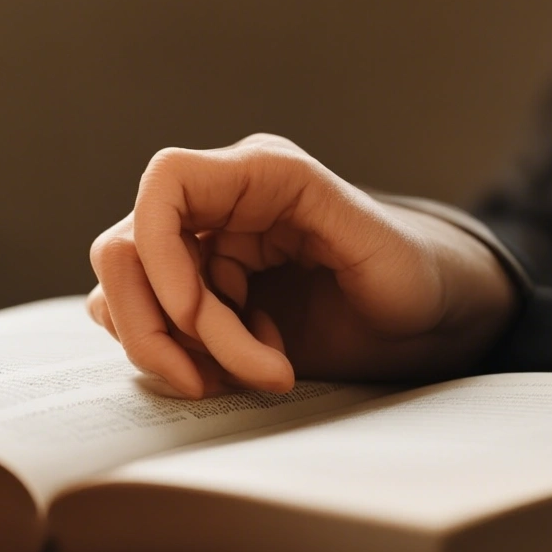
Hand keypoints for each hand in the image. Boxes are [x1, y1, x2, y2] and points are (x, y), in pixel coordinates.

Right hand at [87, 134, 515, 397]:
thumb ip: (317, 216)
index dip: (158, 250)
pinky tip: (246, 370)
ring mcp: (201, 255)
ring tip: (259, 374)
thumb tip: (240, 220)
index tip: (195, 313)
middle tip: (218, 376)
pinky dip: (183, 360)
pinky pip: (148, 326)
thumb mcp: (376, 242)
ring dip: (178, 352)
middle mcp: (218, 209)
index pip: (165, 182)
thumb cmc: (412, 272)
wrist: (424, 317)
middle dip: (162, 325)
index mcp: (258, 175)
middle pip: (126, 252)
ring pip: (127, 297)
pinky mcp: (198, 298)